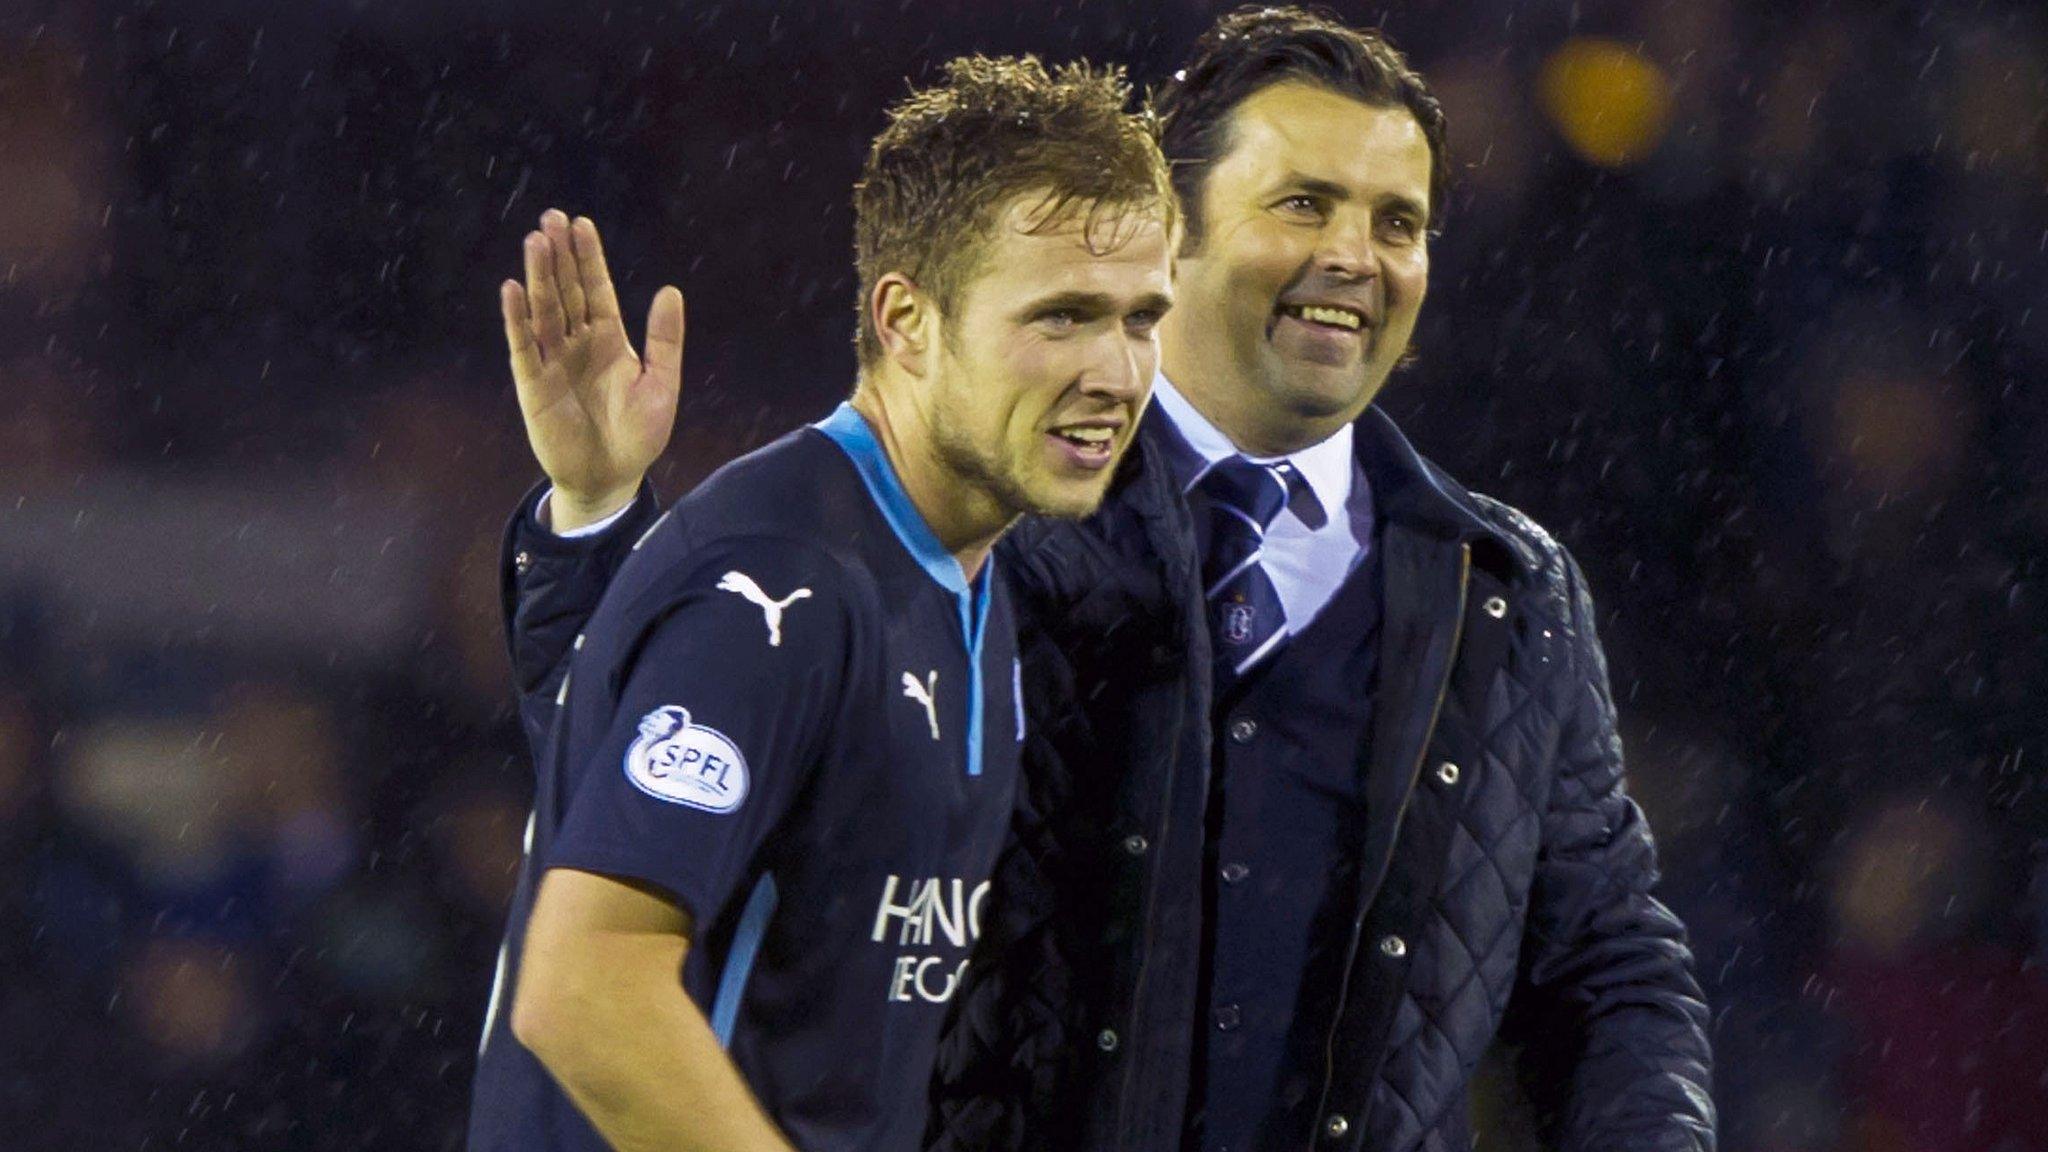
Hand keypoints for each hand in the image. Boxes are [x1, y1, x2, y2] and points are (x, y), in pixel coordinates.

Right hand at [501, 209, 683, 531]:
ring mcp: (553, 361)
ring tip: (535, 242)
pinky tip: (512, 289)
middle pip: (566, 291)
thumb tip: (671, 291)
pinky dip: (517, 319)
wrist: (611, 478)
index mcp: (608, 339)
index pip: (596, 289)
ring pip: (544, 310)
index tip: (581, 224)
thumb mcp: (661, 384)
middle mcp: (577, 343)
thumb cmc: (639, 435)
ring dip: (538, 277)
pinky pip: (523, 346)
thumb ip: (664, 340)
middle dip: (559, 256)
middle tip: (552, 218)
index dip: (588, 258)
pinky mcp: (533, 384)